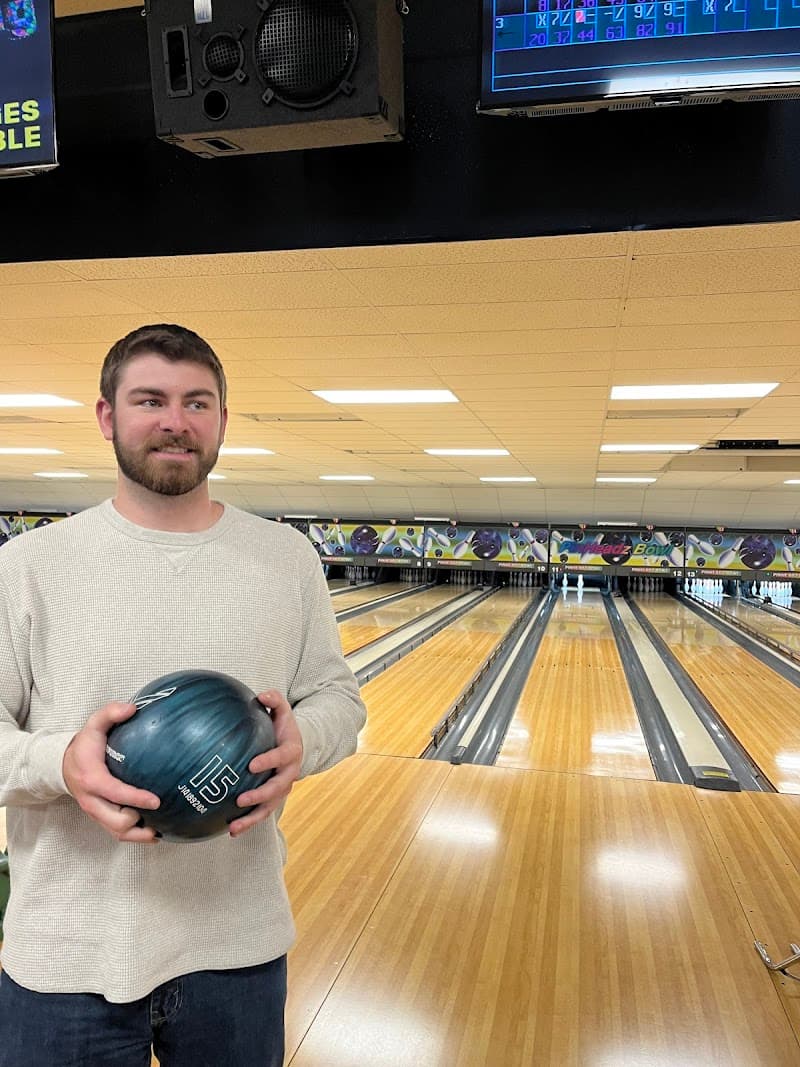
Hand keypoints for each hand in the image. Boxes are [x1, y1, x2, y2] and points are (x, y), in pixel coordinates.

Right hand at [62, 701, 160, 842]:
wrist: (65, 764)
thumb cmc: (85, 745)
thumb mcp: (94, 724)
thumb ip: (110, 713)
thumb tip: (132, 708)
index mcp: (92, 779)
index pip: (115, 793)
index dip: (136, 799)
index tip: (157, 801)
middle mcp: (92, 801)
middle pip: (116, 822)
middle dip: (138, 822)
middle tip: (160, 814)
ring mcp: (96, 812)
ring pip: (116, 832)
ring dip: (138, 835)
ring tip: (160, 830)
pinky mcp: (100, 817)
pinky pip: (116, 832)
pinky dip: (134, 836)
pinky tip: (154, 832)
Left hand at [228, 690, 302, 837]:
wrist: (296, 746)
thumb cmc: (283, 727)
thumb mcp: (283, 711)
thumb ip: (275, 700)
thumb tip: (262, 694)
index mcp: (291, 751)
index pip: (281, 757)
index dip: (269, 761)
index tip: (251, 764)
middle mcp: (289, 773)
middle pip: (277, 789)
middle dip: (260, 795)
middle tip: (240, 799)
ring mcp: (282, 789)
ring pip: (269, 807)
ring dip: (252, 818)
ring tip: (234, 827)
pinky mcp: (273, 799)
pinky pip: (261, 814)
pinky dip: (248, 823)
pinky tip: (229, 831)